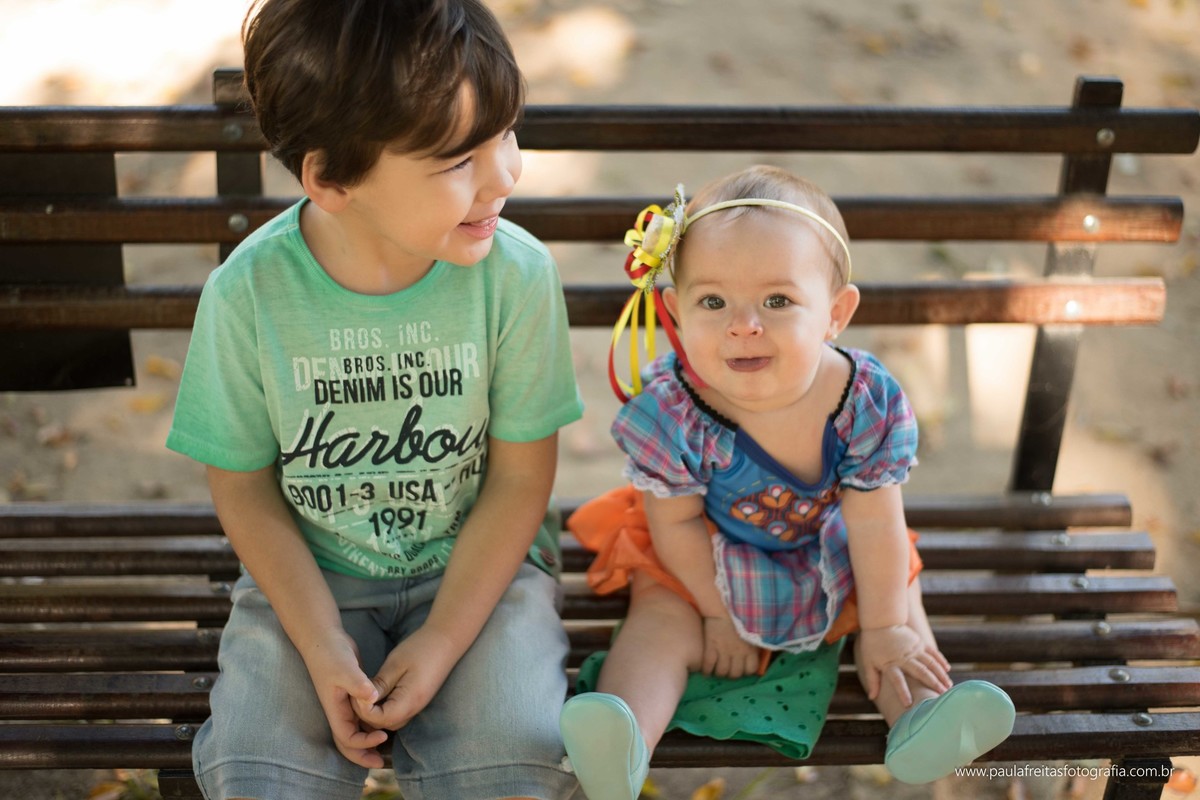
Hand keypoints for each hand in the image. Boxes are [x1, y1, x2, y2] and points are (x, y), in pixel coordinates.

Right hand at [301, 629, 388, 768]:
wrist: (324, 637)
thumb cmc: (331, 653)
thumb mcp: (345, 667)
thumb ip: (357, 683)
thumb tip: (372, 697)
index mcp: (335, 708)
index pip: (347, 737)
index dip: (363, 743)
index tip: (383, 736)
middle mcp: (338, 710)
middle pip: (348, 741)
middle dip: (363, 754)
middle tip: (381, 763)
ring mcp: (344, 703)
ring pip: (355, 730)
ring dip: (367, 742)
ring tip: (384, 750)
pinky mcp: (351, 694)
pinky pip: (360, 717)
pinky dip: (369, 725)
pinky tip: (383, 725)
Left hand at [353, 625, 459, 730]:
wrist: (447, 640)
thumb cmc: (421, 648)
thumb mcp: (395, 664)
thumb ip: (379, 685)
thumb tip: (362, 700)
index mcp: (409, 701)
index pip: (380, 719)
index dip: (364, 710)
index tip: (356, 692)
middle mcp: (414, 709)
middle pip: (384, 724)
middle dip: (367, 713)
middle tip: (357, 693)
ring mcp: (417, 706)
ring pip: (390, 720)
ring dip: (376, 712)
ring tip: (366, 692)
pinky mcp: (418, 701)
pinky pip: (398, 712)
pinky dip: (385, 707)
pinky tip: (379, 693)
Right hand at [701, 614, 760, 678]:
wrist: (722, 606)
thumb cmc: (739, 616)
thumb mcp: (752, 631)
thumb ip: (753, 644)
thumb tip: (753, 654)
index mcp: (750, 649)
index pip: (751, 669)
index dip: (745, 670)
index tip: (741, 666)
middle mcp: (738, 654)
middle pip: (735, 674)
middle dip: (731, 673)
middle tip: (727, 668)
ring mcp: (723, 652)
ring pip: (722, 672)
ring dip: (719, 672)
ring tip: (716, 668)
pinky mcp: (710, 648)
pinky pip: (708, 666)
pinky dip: (707, 670)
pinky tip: (706, 669)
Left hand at [857, 624, 951, 705]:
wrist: (880, 621)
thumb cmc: (873, 644)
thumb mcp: (868, 662)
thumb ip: (872, 680)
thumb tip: (871, 697)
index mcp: (890, 664)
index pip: (897, 680)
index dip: (902, 692)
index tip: (909, 704)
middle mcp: (904, 657)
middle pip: (920, 672)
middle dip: (932, 683)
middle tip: (942, 695)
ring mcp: (913, 649)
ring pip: (930, 663)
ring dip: (940, 674)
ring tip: (948, 686)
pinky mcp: (919, 642)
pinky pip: (932, 652)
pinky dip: (940, 660)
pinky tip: (947, 669)